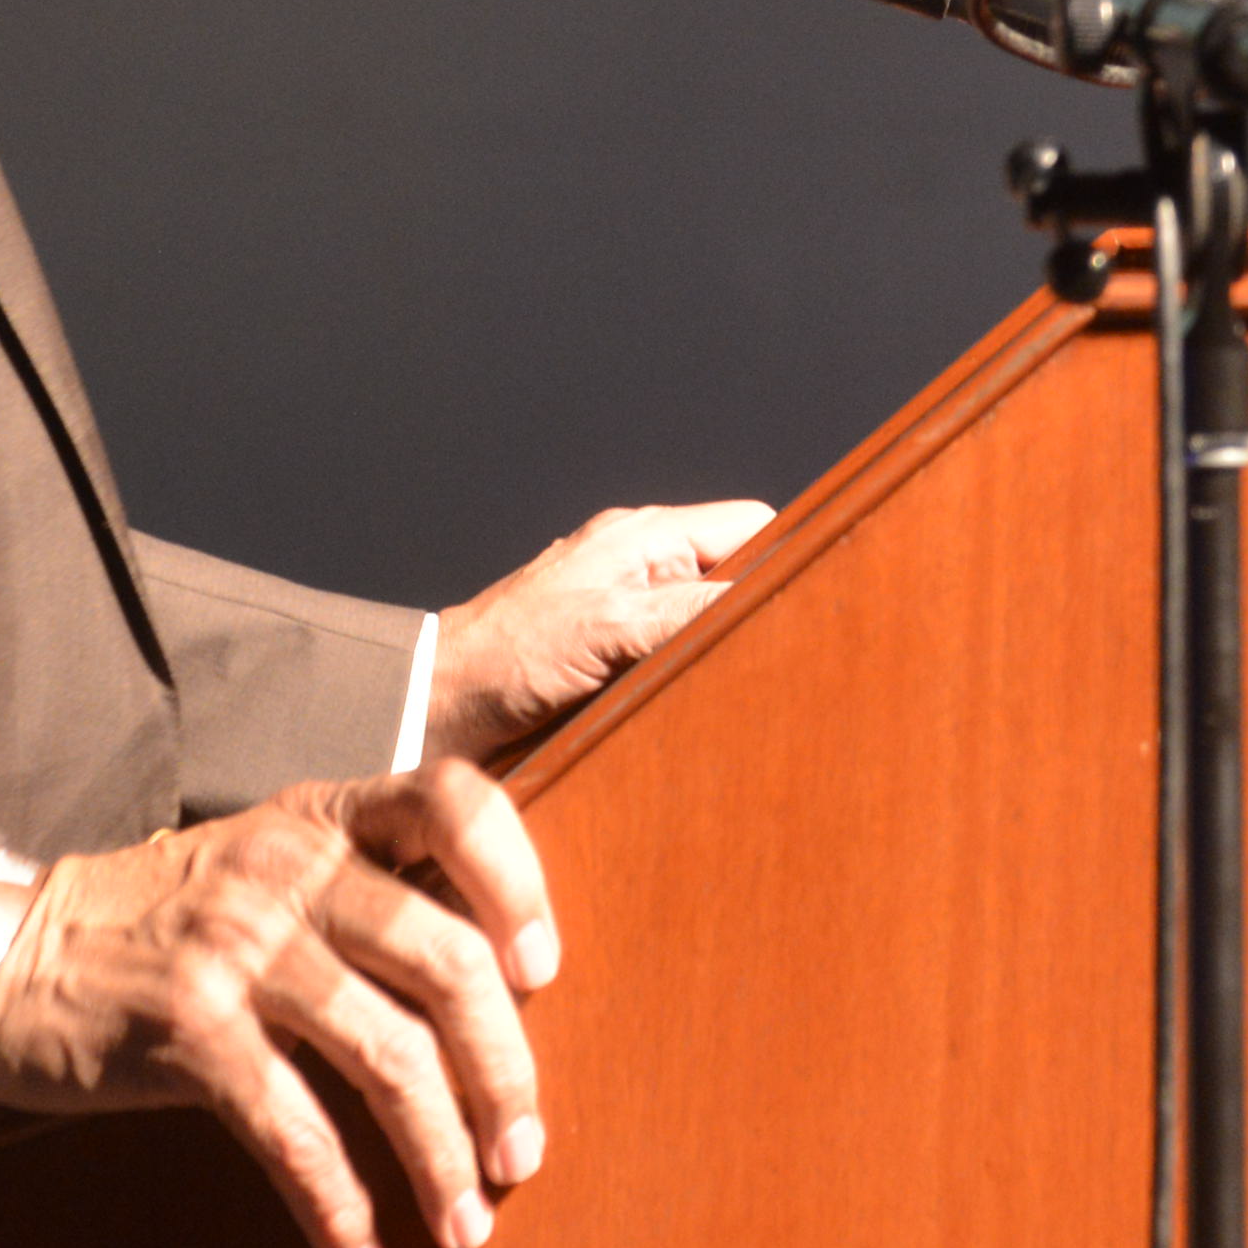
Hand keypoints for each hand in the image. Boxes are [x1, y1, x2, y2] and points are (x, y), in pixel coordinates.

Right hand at [0, 767, 560, 1247]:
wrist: (5, 955)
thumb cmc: (163, 922)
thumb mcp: (265, 863)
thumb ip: (364, 892)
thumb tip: (498, 990)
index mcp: (322, 820)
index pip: (454, 804)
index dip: (519, 882)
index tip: (541, 973)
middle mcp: (291, 873)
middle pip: (446, 960)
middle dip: (505, 1072)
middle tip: (523, 1154)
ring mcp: (240, 951)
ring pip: (387, 1058)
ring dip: (440, 1157)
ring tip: (466, 1224)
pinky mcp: (191, 1034)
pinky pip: (295, 1134)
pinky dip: (340, 1209)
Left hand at [432, 499, 774, 761]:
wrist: (428, 711)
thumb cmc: (503, 659)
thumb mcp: (610, 628)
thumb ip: (689, 611)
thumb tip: (766, 610)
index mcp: (647, 539)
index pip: (754, 526)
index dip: (788, 559)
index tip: (818, 606)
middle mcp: (644, 572)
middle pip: (739, 581)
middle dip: (761, 620)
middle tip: (789, 666)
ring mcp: (630, 619)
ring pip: (712, 629)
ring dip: (726, 664)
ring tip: (746, 700)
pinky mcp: (616, 667)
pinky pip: (679, 667)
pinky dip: (693, 690)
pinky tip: (702, 721)